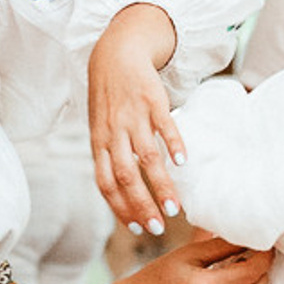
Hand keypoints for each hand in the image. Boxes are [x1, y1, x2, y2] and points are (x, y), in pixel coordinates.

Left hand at [89, 4, 183, 235]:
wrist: (114, 55)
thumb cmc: (109, 100)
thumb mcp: (101, 129)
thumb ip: (109, 158)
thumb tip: (122, 193)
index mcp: (99, 143)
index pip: (105, 183)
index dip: (119, 207)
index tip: (136, 228)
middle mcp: (114, 133)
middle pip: (125, 176)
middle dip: (141, 205)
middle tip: (157, 228)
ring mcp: (133, 117)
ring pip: (145, 157)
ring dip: (161, 185)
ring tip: (174, 208)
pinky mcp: (152, 101)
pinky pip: (163, 126)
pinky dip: (173, 145)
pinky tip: (183, 163)